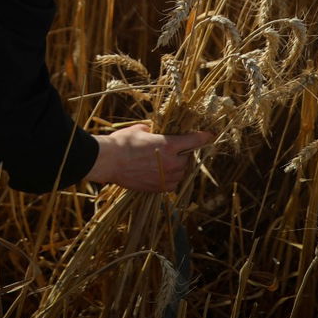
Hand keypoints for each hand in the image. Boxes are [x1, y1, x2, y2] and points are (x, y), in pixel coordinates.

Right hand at [85, 123, 213, 192]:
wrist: (108, 161)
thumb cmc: (122, 142)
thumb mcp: (140, 129)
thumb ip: (154, 131)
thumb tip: (156, 132)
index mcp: (169, 145)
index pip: (194, 141)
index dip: (204, 137)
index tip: (210, 135)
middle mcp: (171, 163)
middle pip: (188, 159)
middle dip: (183, 154)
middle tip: (171, 150)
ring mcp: (166, 177)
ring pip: (181, 173)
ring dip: (177, 167)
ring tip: (163, 162)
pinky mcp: (159, 188)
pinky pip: (172, 183)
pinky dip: (169, 178)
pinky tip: (158, 173)